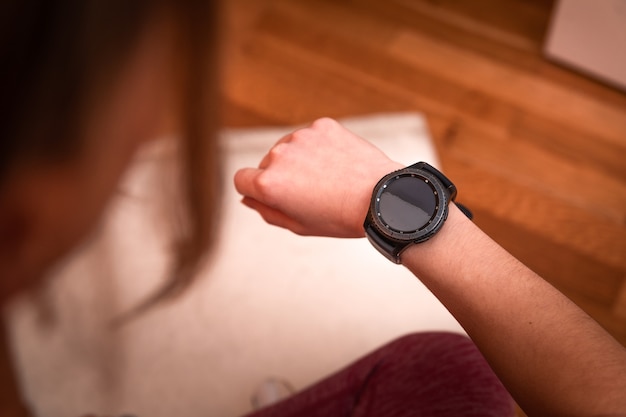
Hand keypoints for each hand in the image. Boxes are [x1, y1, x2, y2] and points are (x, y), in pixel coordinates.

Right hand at [234, 118, 402, 237]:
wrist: (381, 197)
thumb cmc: (339, 217)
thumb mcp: (298, 226)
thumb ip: (266, 211)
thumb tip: (248, 198)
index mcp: (269, 184)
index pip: (241, 179)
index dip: (254, 190)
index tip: (273, 196)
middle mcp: (279, 155)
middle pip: (266, 164)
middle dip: (281, 176)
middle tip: (311, 194)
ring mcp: (301, 137)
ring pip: (289, 149)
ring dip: (300, 160)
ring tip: (328, 179)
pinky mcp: (321, 126)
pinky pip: (311, 137)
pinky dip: (319, 148)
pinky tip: (337, 164)